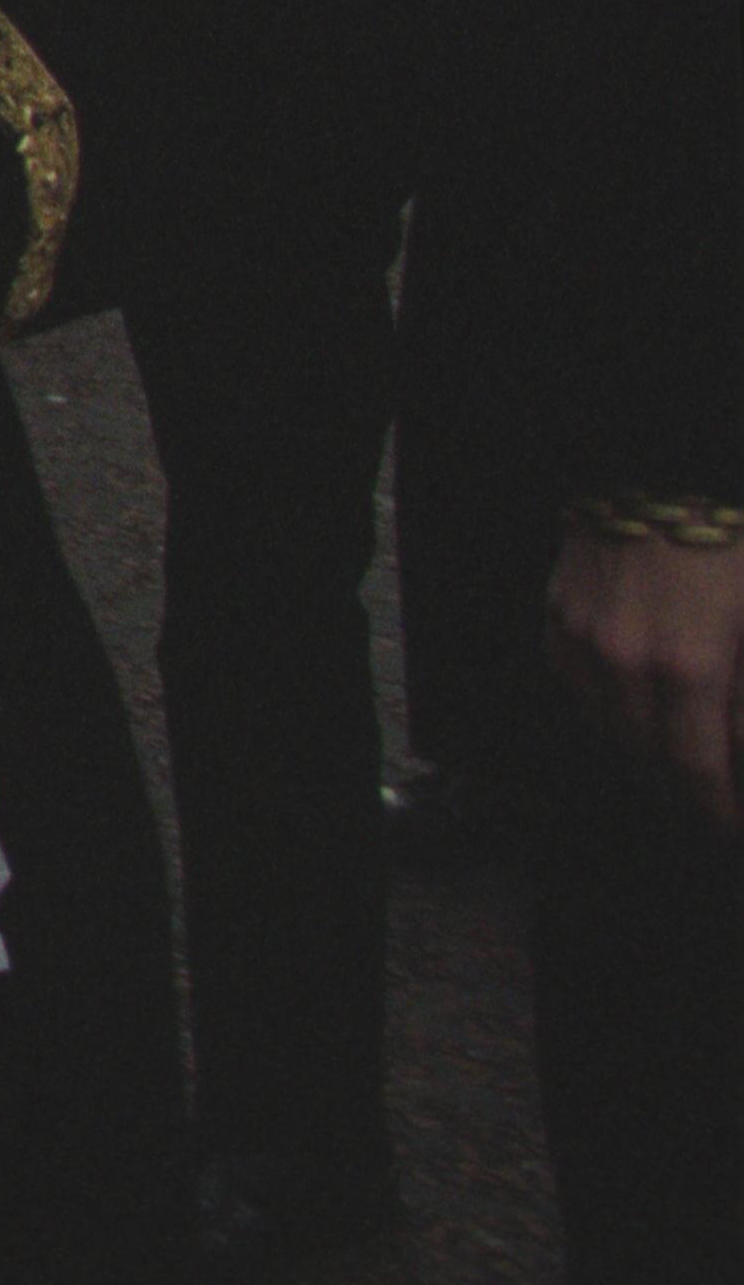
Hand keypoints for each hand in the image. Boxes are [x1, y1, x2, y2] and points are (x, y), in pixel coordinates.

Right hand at [551, 528, 743, 831]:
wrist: (663, 453)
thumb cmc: (733, 534)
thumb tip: (739, 737)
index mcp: (688, 666)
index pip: (696, 769)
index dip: (717, 810)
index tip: (732, 831)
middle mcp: (623, 661)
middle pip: (647, 756)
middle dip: (684, 784)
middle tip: (711, 795)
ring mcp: (581, 633)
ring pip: (604, 723)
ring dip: (642, 748)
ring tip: (675, 755)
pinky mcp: (558, 606)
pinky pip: (574, 681)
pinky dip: (602, 703)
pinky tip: (630, 703)